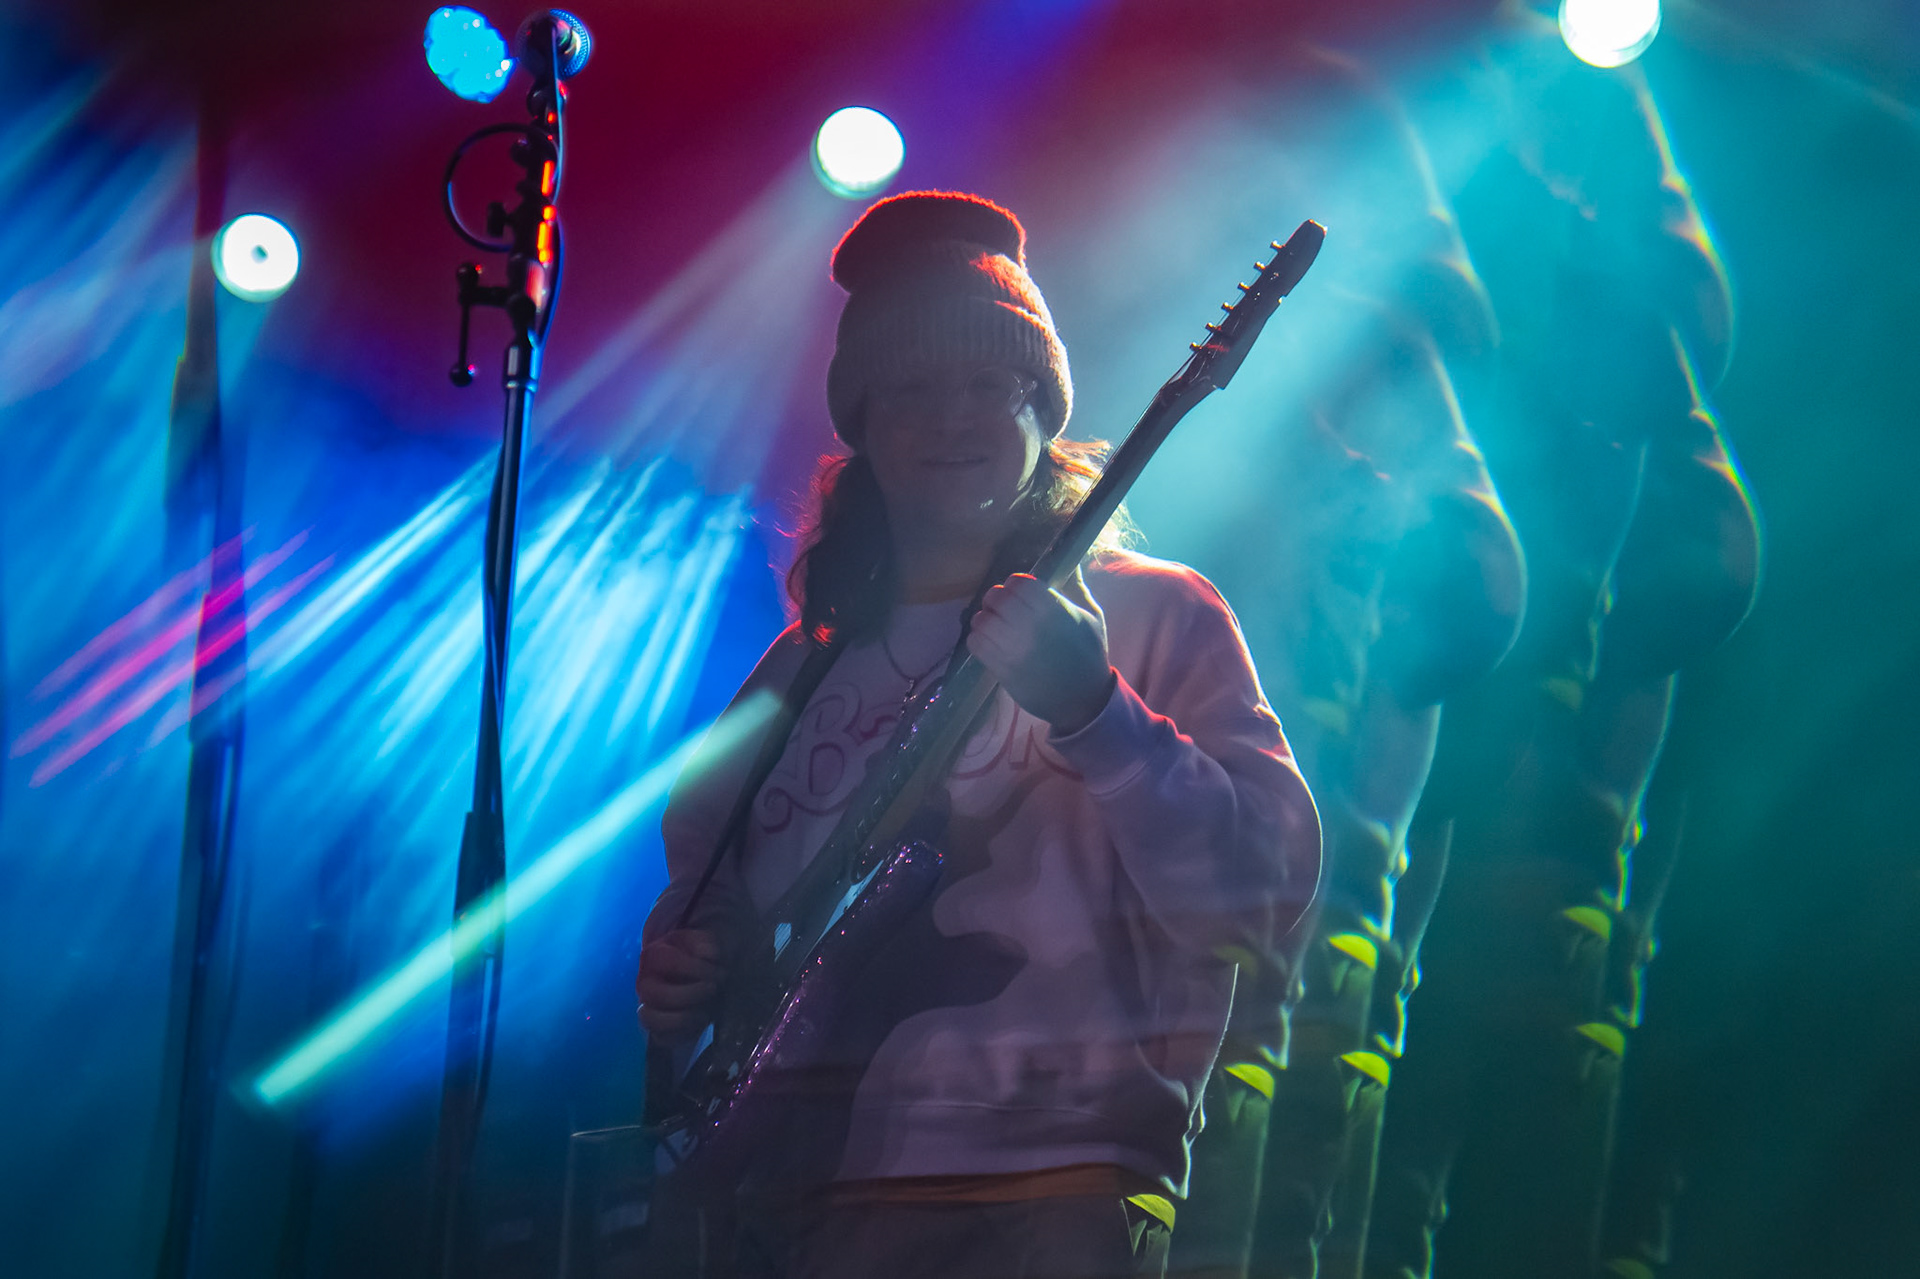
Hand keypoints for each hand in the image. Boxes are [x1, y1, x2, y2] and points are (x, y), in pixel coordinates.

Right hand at [636, 929, 725, 1042]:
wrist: (698, 977)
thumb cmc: (700, 958)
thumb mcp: (704, 944)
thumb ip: (705, 944)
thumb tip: (709, 956)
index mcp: (654, 956)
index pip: (664, 961)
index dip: (693, 968)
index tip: (718, 971)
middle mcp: (646, 982)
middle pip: (656, 994)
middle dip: (690, 994)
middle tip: (713, 990)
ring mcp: (647, 1007)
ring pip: (650, 1019)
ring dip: (683, 1018)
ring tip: (705, 1012)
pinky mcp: (657, 1030)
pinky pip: (662, 1038)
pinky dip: (683, 1034)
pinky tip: (700, 1022)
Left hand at [966, 567, 1114, 734]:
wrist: (1085, 700)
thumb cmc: (1090, 655)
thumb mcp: (1092, 617)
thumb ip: (1077, 588)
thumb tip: (1072, 561)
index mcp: (1056, 610)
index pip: (1021, 581)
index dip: (1016, 583)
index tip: (1019, 591)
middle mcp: (1034, 627)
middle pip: (998, 598)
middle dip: (996, 599)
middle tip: (1002, 608)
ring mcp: (1016, 650)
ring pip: (982, 620)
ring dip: (984, 620)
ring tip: (993, 626)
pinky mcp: (1004, 670)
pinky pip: (977, 645)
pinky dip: (978, 640)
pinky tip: (989, 643)